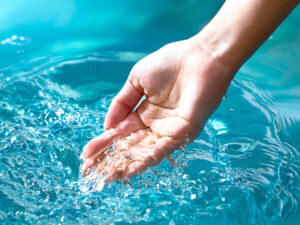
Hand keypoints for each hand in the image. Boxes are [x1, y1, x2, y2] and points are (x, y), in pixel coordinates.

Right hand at [81, 39, 233, 181]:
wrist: (199, 58)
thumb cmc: (170, 63)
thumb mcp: (136, 80)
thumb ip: (121, 103)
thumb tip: (107, 126)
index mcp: (144, 113)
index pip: (120, 132)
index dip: (104, 143)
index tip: (87, 154)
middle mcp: (155, 125)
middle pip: (129, 146)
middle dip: (110, 159)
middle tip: (90, 172)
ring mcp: (168, 131)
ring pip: (143, 152)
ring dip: (125, 165)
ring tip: (106, 177)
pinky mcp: (183, 133)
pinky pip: (162, 149)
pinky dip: (145, 161)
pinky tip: (130, 170)